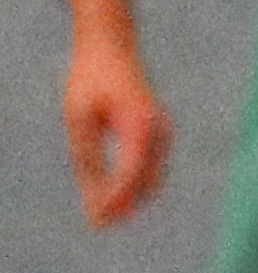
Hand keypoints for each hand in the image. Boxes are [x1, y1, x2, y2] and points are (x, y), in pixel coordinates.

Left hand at [62, 35, 165, 227]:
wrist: (111, 47)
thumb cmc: (91, 80)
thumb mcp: (79, 118)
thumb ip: (87, 157)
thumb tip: (93, 196)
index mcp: (140, 126)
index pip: (130, 174)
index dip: (114, 200)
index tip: (96, 221)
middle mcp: (159, 132)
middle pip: (147, 182)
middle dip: (124, 205)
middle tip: (97, 225)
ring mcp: (163, 133)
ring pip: (151, 178)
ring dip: (129, 197)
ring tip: (101, 214)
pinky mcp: (157, 133)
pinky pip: (149, 167)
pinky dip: (132, 183)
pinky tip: (110, 189)